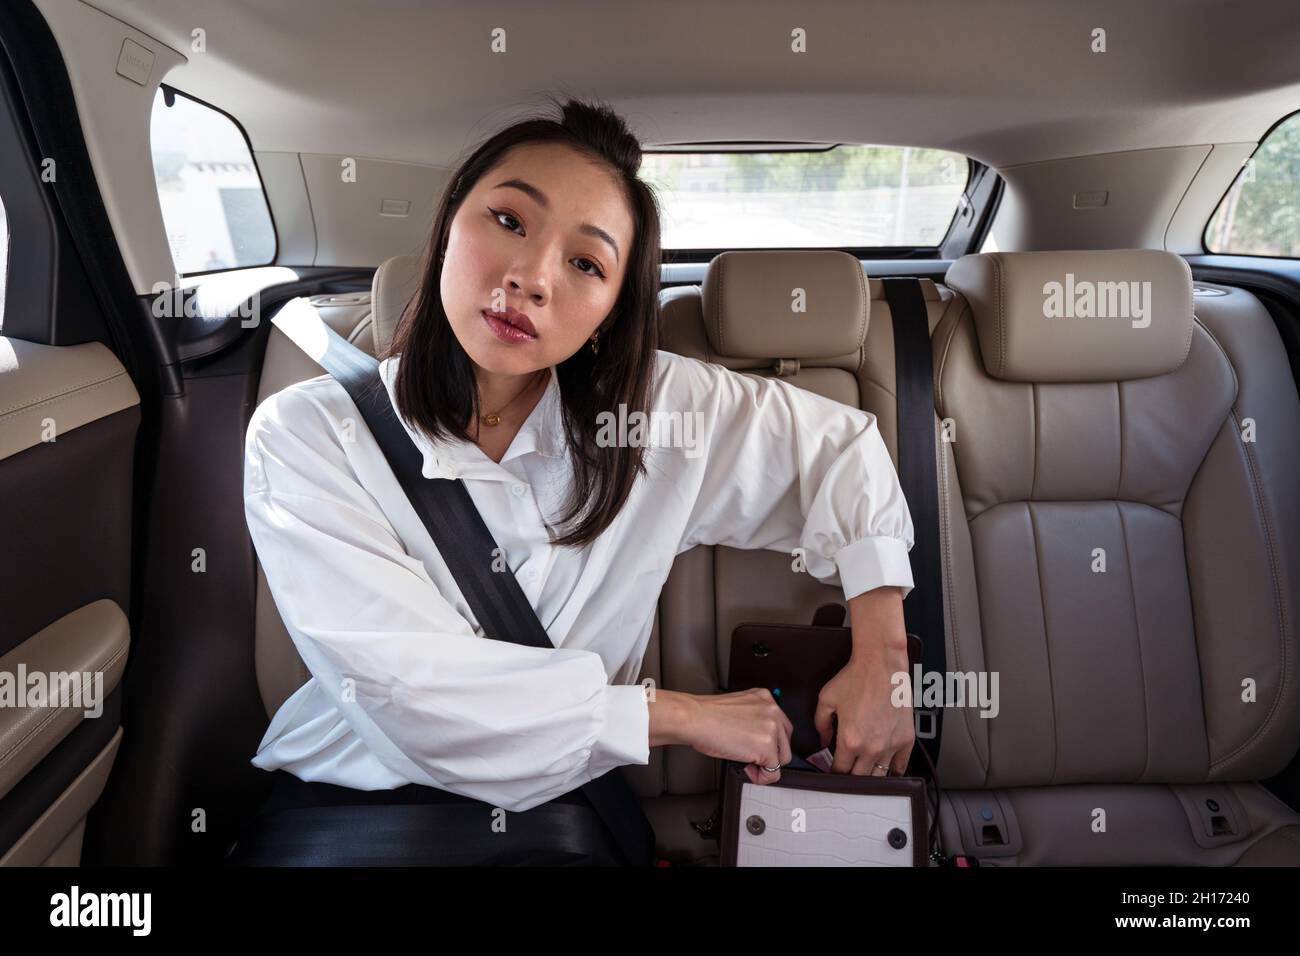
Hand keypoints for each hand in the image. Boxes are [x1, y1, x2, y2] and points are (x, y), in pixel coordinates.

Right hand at [677, 689, 793, 784]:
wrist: (695, 719)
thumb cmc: (706, 715)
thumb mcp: (738, 708)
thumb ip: (753, 719)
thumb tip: (757, 738)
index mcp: (765, 697)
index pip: (780, 725)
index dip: (769, 741)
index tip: (755, 746)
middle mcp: (772, 710)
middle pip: (785, 742)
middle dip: (770, 754)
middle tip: (751, 758)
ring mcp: (772, 728)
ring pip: (783, 758)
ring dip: (766, 765)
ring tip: (747, 763)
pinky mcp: (767, 747)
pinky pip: (773, 773)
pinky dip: (760, 777)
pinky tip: (746, 769)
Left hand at [814, 631, 914, 776]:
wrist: (881, 665)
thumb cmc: (856, 678)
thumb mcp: (826, 700)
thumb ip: (820, 724)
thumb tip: (823, 741)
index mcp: (849, 740)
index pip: (839, 770)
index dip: (834, 772)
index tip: (833, 770)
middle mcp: (871, 747)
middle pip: (859, 777)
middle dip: (851, 776)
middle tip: (848, 770)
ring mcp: (891, 745)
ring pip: (880, 775)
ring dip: (871, 775)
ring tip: (865, 770)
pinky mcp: (906, 739)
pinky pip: (901, 766)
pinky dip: (894, 770)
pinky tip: (887, 769)